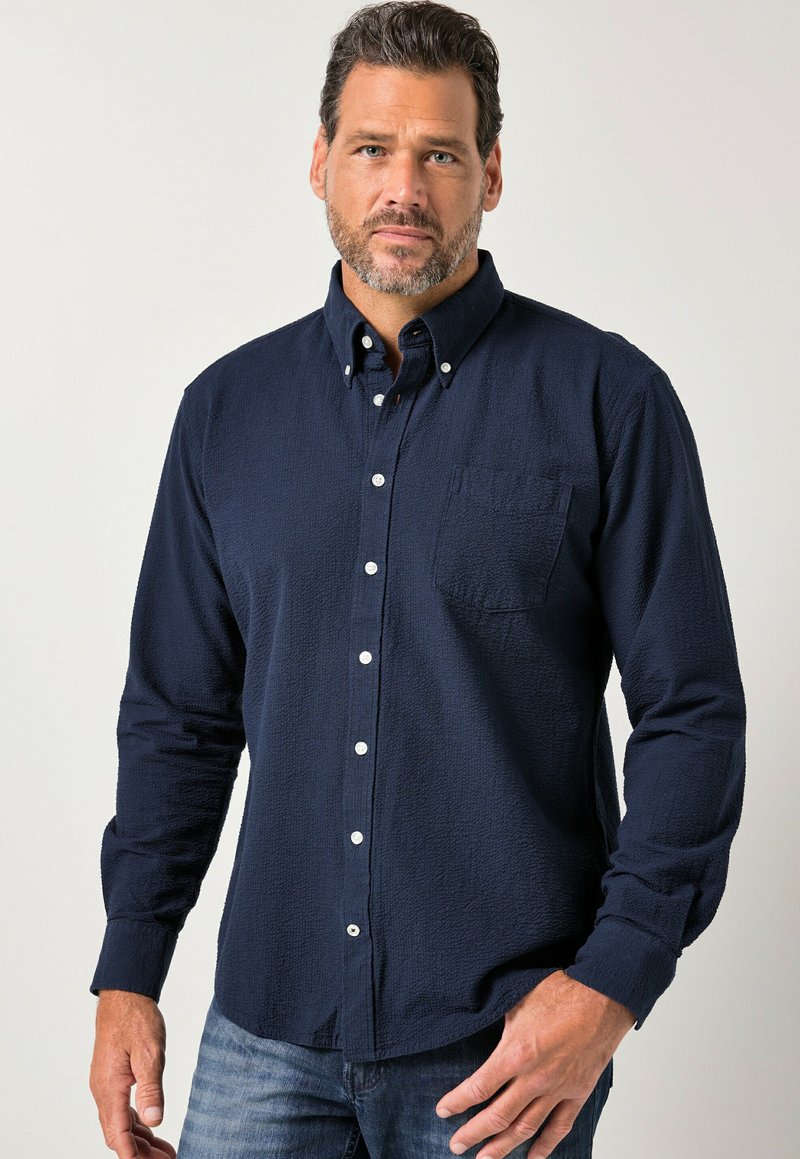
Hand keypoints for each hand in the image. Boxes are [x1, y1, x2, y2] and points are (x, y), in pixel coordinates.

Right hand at [89, 989, 175, 1157]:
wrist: (124, 995)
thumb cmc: (136, 1019)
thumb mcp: (150, 1052)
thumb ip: (151, 1087)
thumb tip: (154, 1120)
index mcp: (109, 1088)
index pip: (118, 1135)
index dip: (133, 1156)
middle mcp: (102, 1091)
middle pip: (117, 1135)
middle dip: (139, 1153)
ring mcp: (105, 1085)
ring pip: (118, 1124)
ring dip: (138, 1141)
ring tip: (163, 1151)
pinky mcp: (111, 1079)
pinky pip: (120, 1110)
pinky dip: (135, 1124)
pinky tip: (150, 1128)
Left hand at [434, 970, 634, 1158]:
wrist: (602, 997)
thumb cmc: (560, 992)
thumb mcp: (517, 998)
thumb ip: (495, 1015)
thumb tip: (472, 1013)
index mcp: (516, 1053)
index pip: (478, 1088)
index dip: (457, 1103)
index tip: (443, 1111)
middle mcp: (535, 1078)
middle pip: (497, 1117)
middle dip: (472, 1134)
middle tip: (455, 1145)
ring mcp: (557, 1089)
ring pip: (525, 1128)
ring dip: (502, 1147)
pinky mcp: (577, 1093)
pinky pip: (559, 1127)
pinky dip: (545, 1146)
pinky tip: (531, 1157)